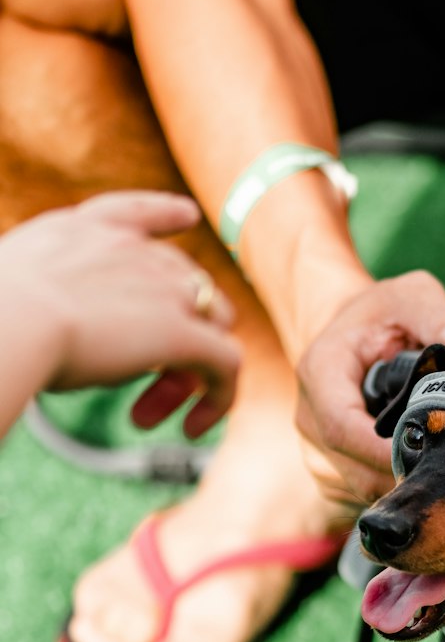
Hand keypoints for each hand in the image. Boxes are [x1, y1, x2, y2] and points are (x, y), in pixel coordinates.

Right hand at [1, 191, 238, 435]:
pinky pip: (227, 364)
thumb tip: (46, 325)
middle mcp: (136, 252)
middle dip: (167, 336)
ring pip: (209, 327)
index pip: (137, 213)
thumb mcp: (14, 288)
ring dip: (183, 375)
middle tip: (130, 391)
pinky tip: (192, 428)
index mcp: (85, 231)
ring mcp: (166, 289)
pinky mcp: (184, 332)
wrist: (10, 320)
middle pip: (181, 288)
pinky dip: (219, 398)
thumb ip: (45, 294)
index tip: (185, 216)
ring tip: (145, 415)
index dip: (165, 214)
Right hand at [296, 270, 444, 504]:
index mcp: (320, 373)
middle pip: (352, 469)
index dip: (382, 452)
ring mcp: (315, 449)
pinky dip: (394, 490)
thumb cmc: (383, 313)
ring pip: (358, 488)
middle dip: (403, 477)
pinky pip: (361, 494)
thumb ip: (441, 318)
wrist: (350, 331)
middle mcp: (309, 418)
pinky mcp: (330, 471)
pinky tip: (427, 476)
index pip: (341, 428)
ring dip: (401, 488)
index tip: (429, 460)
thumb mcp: (412, 298)